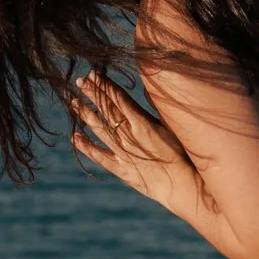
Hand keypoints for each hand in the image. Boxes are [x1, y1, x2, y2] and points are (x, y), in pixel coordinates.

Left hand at [68, 68, 202, 211]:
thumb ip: (157, 106)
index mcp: (142, 123)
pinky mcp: (121, 170)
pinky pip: (99, 157)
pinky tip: (75, 138)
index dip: (105, 85)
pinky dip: (86, 147)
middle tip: (80, 81)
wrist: (182, 185)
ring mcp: (122, 154)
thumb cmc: (185, 152)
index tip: (93, 73)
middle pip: (106, 111)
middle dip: (93, 94)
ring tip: (73, 102)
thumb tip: (145, 85)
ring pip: (100, 130)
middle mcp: (128, 137)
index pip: (118, 99)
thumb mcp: (173, 124)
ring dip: (86, 115)